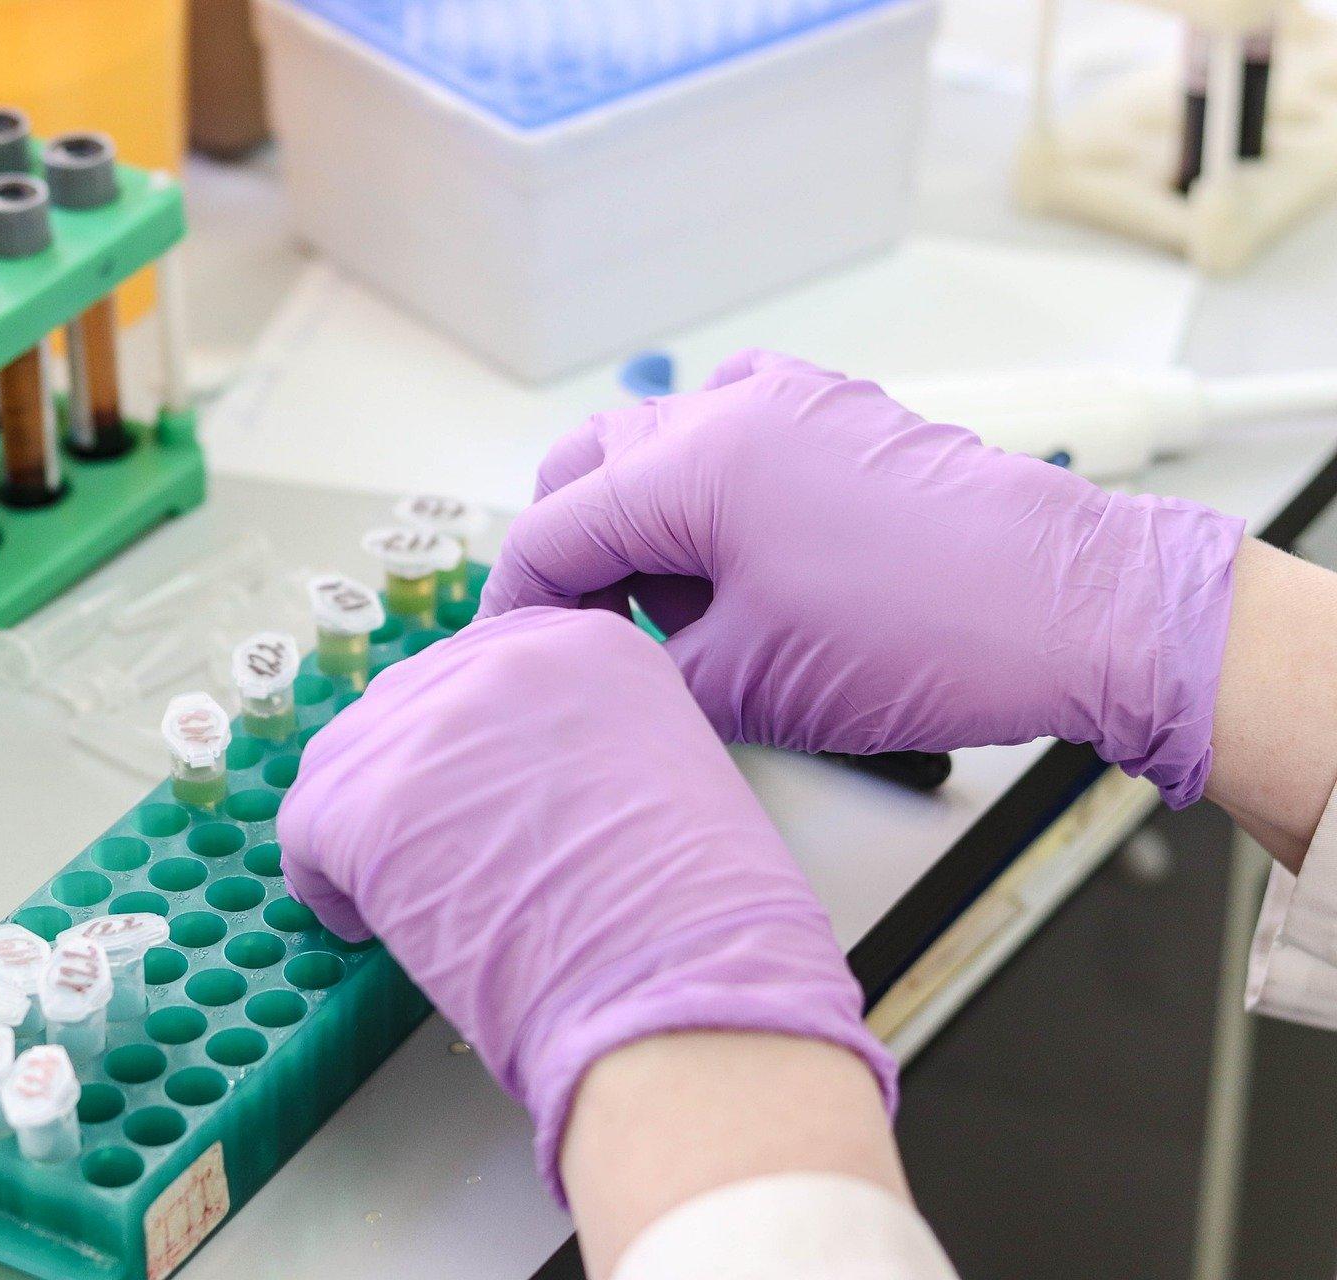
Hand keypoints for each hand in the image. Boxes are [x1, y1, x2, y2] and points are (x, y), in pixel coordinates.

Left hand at [275, 606, 893, 1196]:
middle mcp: (500, 659)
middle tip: (429, 858)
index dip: (461, 745)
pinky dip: (325, 884)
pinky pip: (306, 829)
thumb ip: (580, 745)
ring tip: (395, 900)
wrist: (684, 985)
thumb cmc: (694, 920)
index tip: (464, 800)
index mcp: (585, 642)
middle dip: (408, 783)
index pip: (480, 668)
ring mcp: (426, 723)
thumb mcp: (661, 773)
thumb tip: (499, 784)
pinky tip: (367, 927)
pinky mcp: (366, 800)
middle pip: (405, 704)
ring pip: (345, 760)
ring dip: (363, 827)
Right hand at [478, 350, 1246, 805]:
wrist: (1073, 612)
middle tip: (591, 634)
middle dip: (571, 551)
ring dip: (640, 518)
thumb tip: (607, 668)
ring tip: (686, 610)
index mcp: (686, 467)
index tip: (509, 659)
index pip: (551, 532)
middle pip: (589, 470)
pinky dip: (709, 481)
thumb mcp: (745, 684)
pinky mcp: (841, 413)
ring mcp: (789, 400)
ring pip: (658, 443)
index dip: (516, 607)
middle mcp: (726, 409)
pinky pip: (734, 425)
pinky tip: (740, 544)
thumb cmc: (920, 641)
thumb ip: (644, 668)